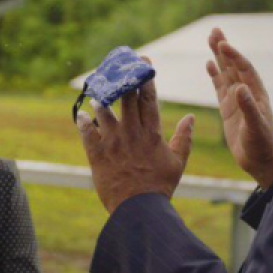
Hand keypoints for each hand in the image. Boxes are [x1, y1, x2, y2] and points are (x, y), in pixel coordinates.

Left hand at [76, 73, 194, 213]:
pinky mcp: (97, 155)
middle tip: (118, 67)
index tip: (143, 63)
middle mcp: (132, 133)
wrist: (139, 210)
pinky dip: (83, 123)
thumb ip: (183, 138)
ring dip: (100, 101)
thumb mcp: (177, 162)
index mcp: (152, 133)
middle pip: (126, 99)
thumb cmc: (160, 186)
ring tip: (98, 95)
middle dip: (124, 80)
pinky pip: (87, 134)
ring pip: (104, 113)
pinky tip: (81, 116)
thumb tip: (191, 117)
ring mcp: (113, 143)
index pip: (148, 99)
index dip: (146, 78)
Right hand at [206, 28, 272, 189]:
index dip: (234, 56)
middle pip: (234, 65)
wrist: (261, 161)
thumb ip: (248, 107)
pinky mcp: (228, 109)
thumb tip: (240, 87)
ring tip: (211, 39)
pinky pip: (220, 87)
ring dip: (219, 57)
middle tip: (215, 31)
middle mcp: (247, 93)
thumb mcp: (256, 127)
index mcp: (256, 94)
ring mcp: (237, 100)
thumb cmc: (262, 145)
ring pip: (226, 73)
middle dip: (224, 48)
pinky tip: (209, 64)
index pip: (244, 69)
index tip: (223, 44)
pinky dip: (214, 75)